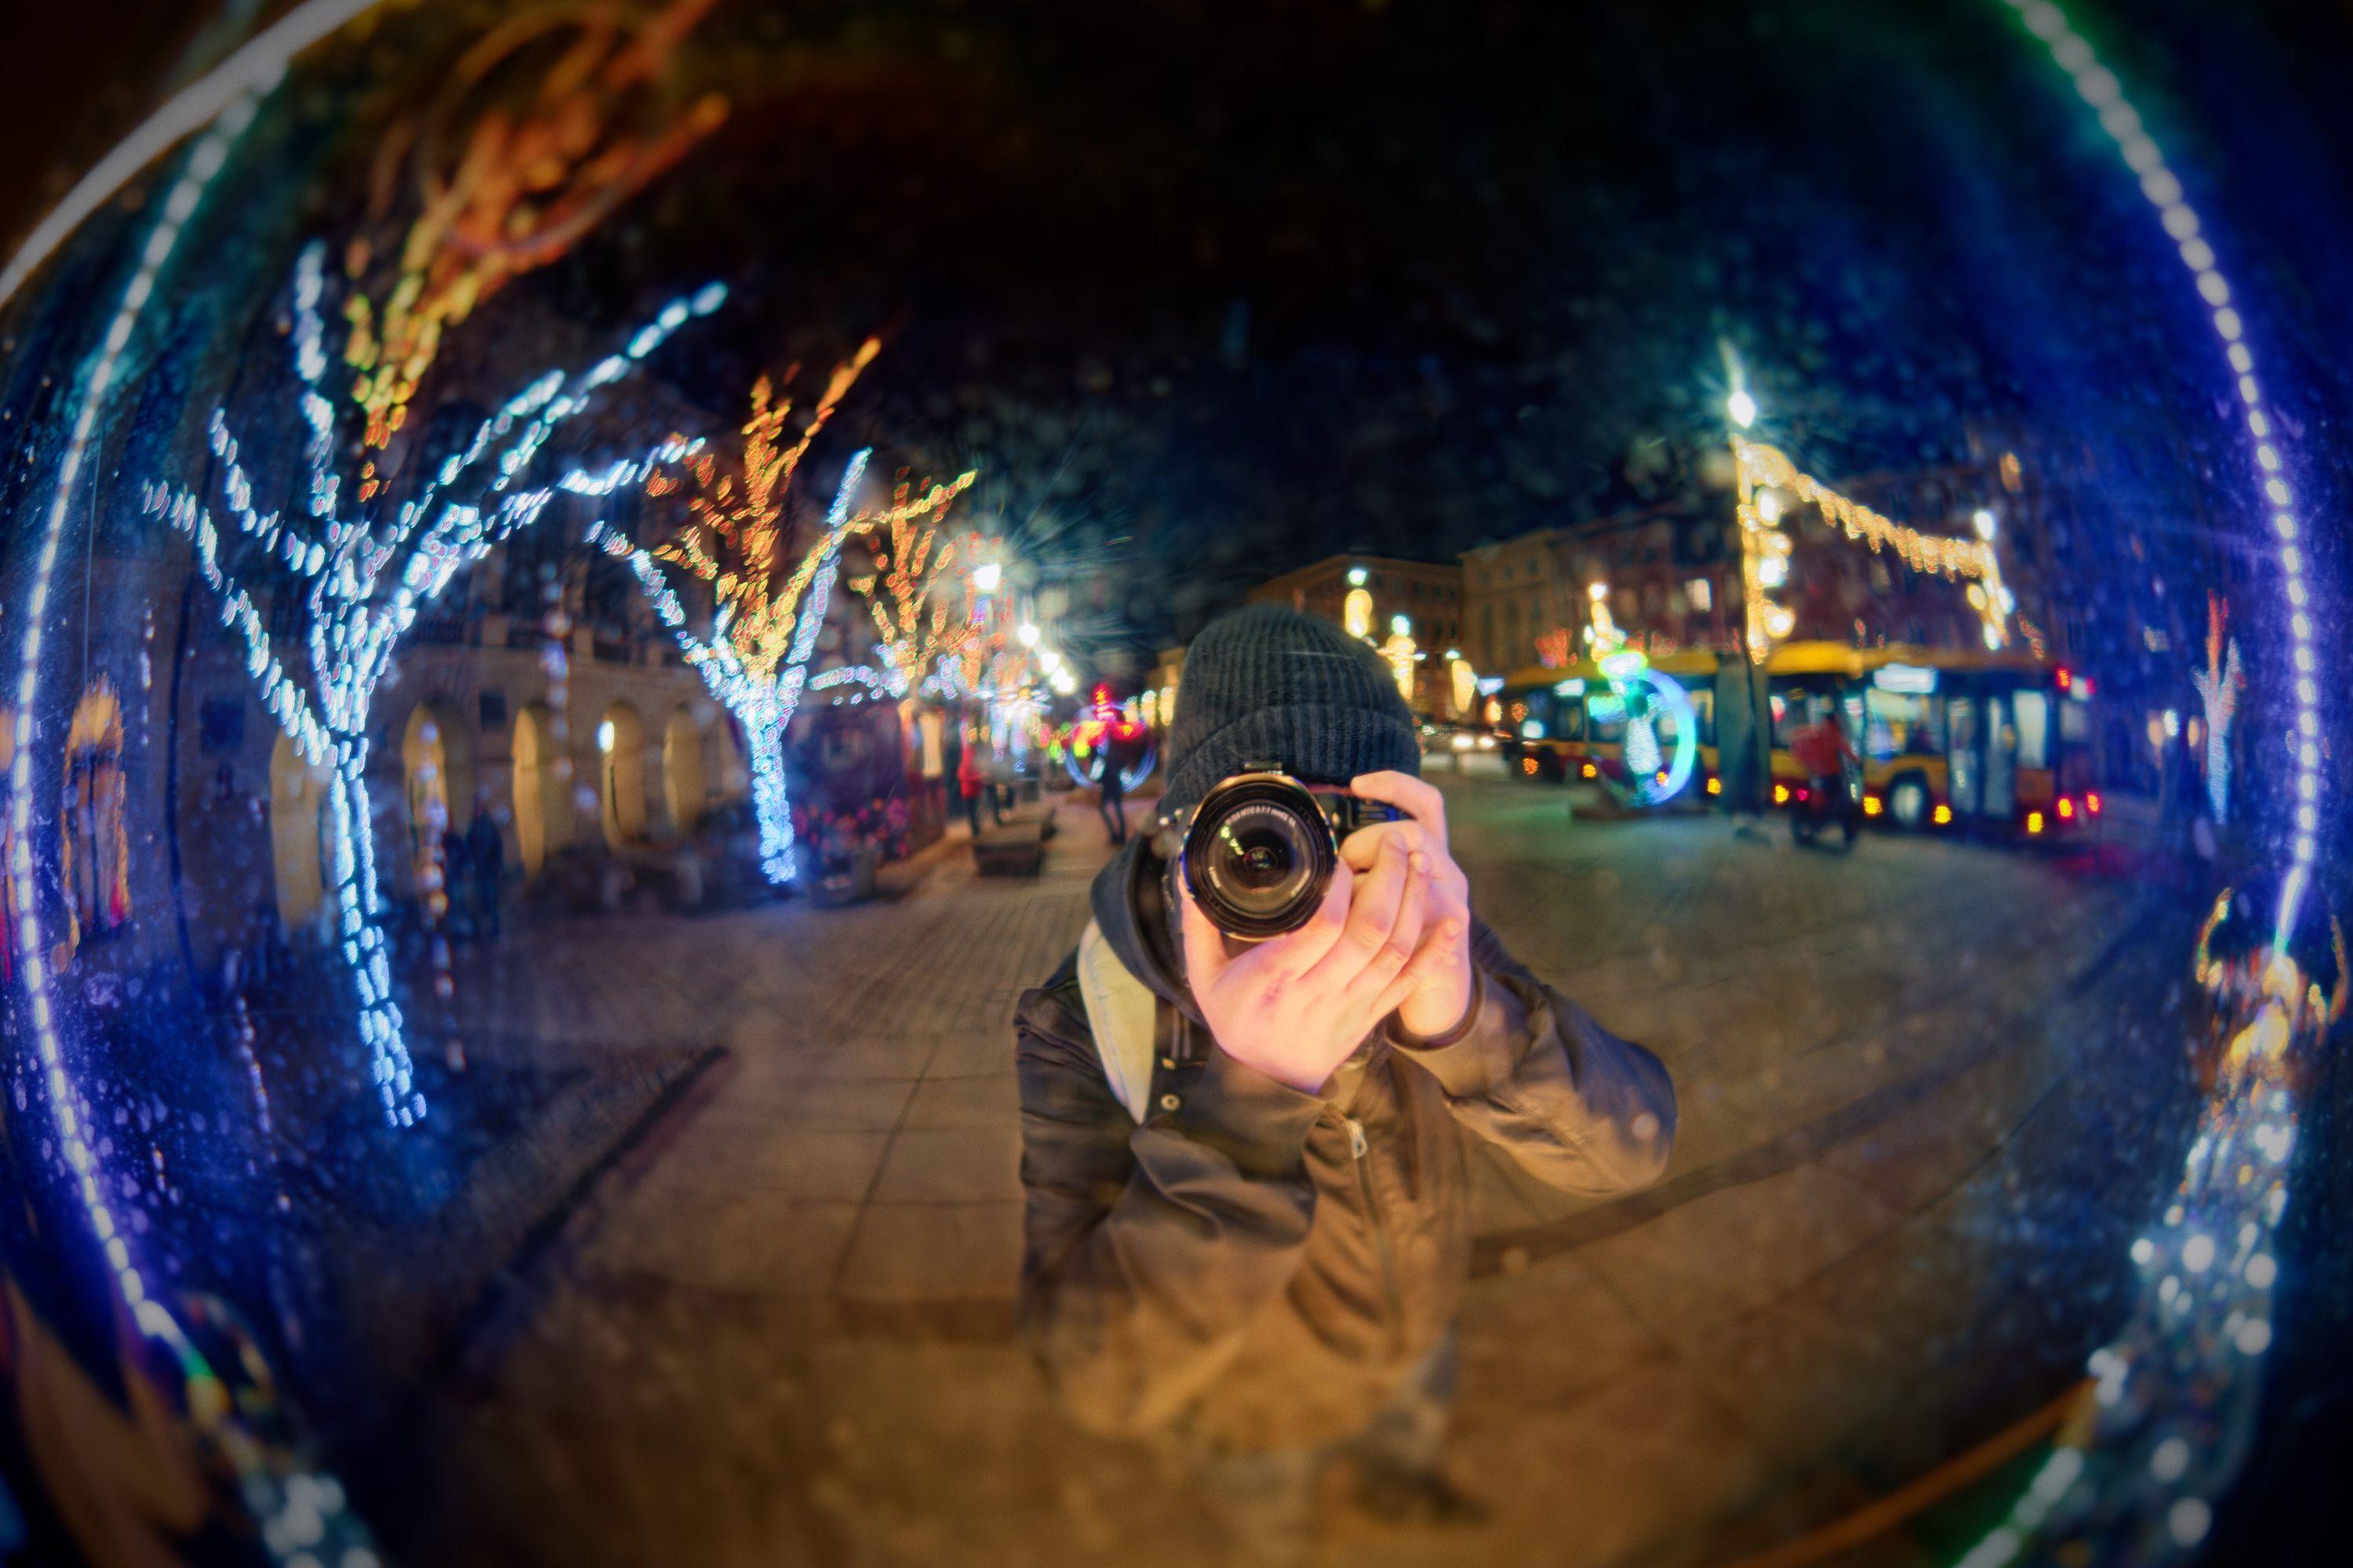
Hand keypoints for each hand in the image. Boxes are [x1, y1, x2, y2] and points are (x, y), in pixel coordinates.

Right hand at [1178, 829, 1459, 1093]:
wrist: (1268, 1085)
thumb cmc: (1236, 1021)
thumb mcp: (1203, 976)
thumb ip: (1199, 923)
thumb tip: (1189, 868)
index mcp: (1275, 978)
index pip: (1320, 927)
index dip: (1339, 887)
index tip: (1340, 855)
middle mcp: (1319, 990)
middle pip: (1368, 930)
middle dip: (1389, 879)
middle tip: (1393, 841)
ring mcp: (1352, 1004)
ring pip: (1395, 950)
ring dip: (1414, 902)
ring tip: (1420, 861)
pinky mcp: (1374, 1013)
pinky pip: (1413, 981)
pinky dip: (1437, 952)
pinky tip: (1454, 921)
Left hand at [1345, 772, 1475, 1038]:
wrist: (1440, 990)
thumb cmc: (1398, 937)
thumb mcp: (1386, 892)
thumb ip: (1363, 868)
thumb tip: (1318, 851)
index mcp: (1431, 853)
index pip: (1424, 802)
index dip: (1395, 787)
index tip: (1357, 784)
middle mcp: (1447, 870)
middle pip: (1417, 831)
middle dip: (1373, 841)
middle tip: (1343, 863)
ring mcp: (1453, 901)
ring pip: (1421, 866)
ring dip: (1378, 877)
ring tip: (1348, 893)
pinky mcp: (1448, 935)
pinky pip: (1424, 911)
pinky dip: (1393, 912)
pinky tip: (1368, 919)